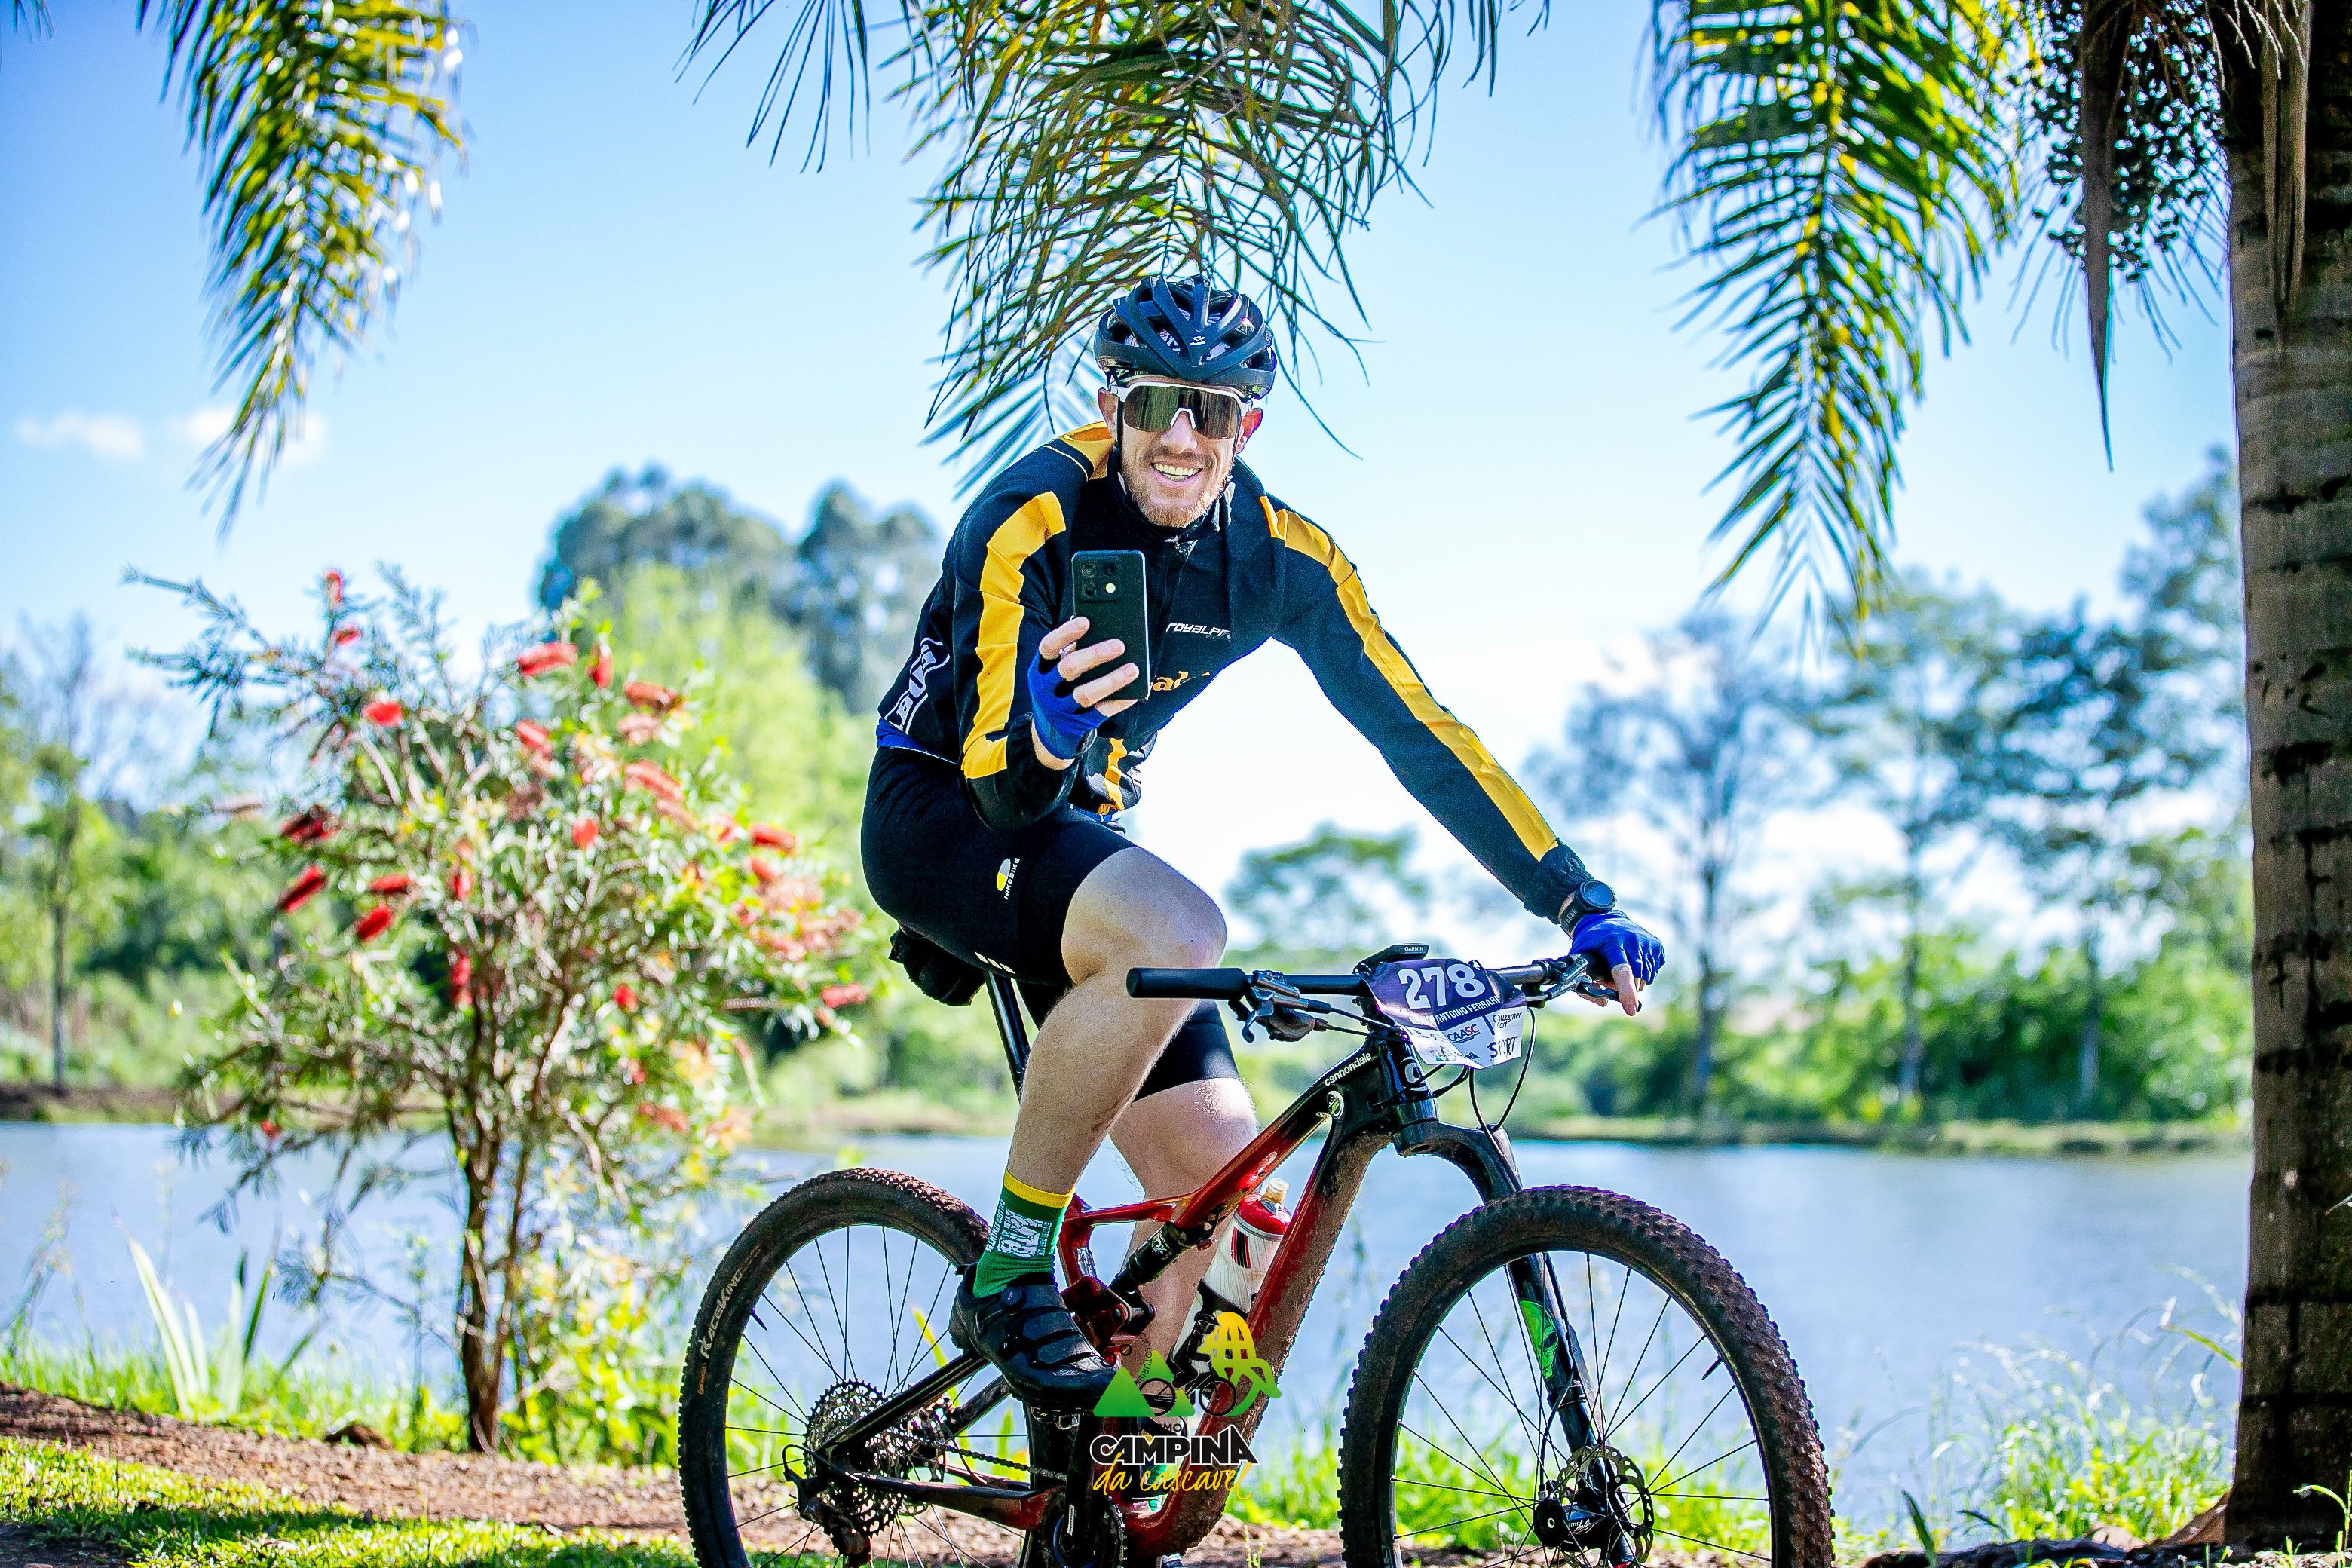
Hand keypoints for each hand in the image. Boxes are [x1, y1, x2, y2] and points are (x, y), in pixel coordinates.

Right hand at [1027, 616, 1140, 764]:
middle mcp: (1047, 688)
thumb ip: (1070, 652)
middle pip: (1069, 668)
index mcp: (1040, 669)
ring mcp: (1062, 708)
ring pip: (1086, 693)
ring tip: (1133, 669)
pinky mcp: (1078, 723)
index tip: (1085, 621)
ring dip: (1111, 680)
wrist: (1049, 732)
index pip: (1048, 646)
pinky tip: (1134, 693)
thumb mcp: (1054, 671)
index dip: (1065, 633)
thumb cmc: (1058, 689)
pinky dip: (1118, 702)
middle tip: (1119, 645)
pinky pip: (1101, 712)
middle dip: (1094, 655)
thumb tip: (1100, 628)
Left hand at [1565, 910, 1663, 1016]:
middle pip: (1637, 980)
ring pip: (1646, 979)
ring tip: (1619, 967)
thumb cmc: (1590, 941)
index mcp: (1613, 943)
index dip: (1626, 991)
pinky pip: (1652, 972)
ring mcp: (1647, 942)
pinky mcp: (1656, 944)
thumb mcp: (1579, 956)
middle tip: (1608, 977)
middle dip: (1624, 987)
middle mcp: (1634, 940)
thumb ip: (1583, 981)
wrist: (1604, 917)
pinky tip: (1631, 961)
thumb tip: (1603, 1002)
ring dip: (1633, 981)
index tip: (1631, 1009)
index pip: (1622, 970)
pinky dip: (1642, 974)